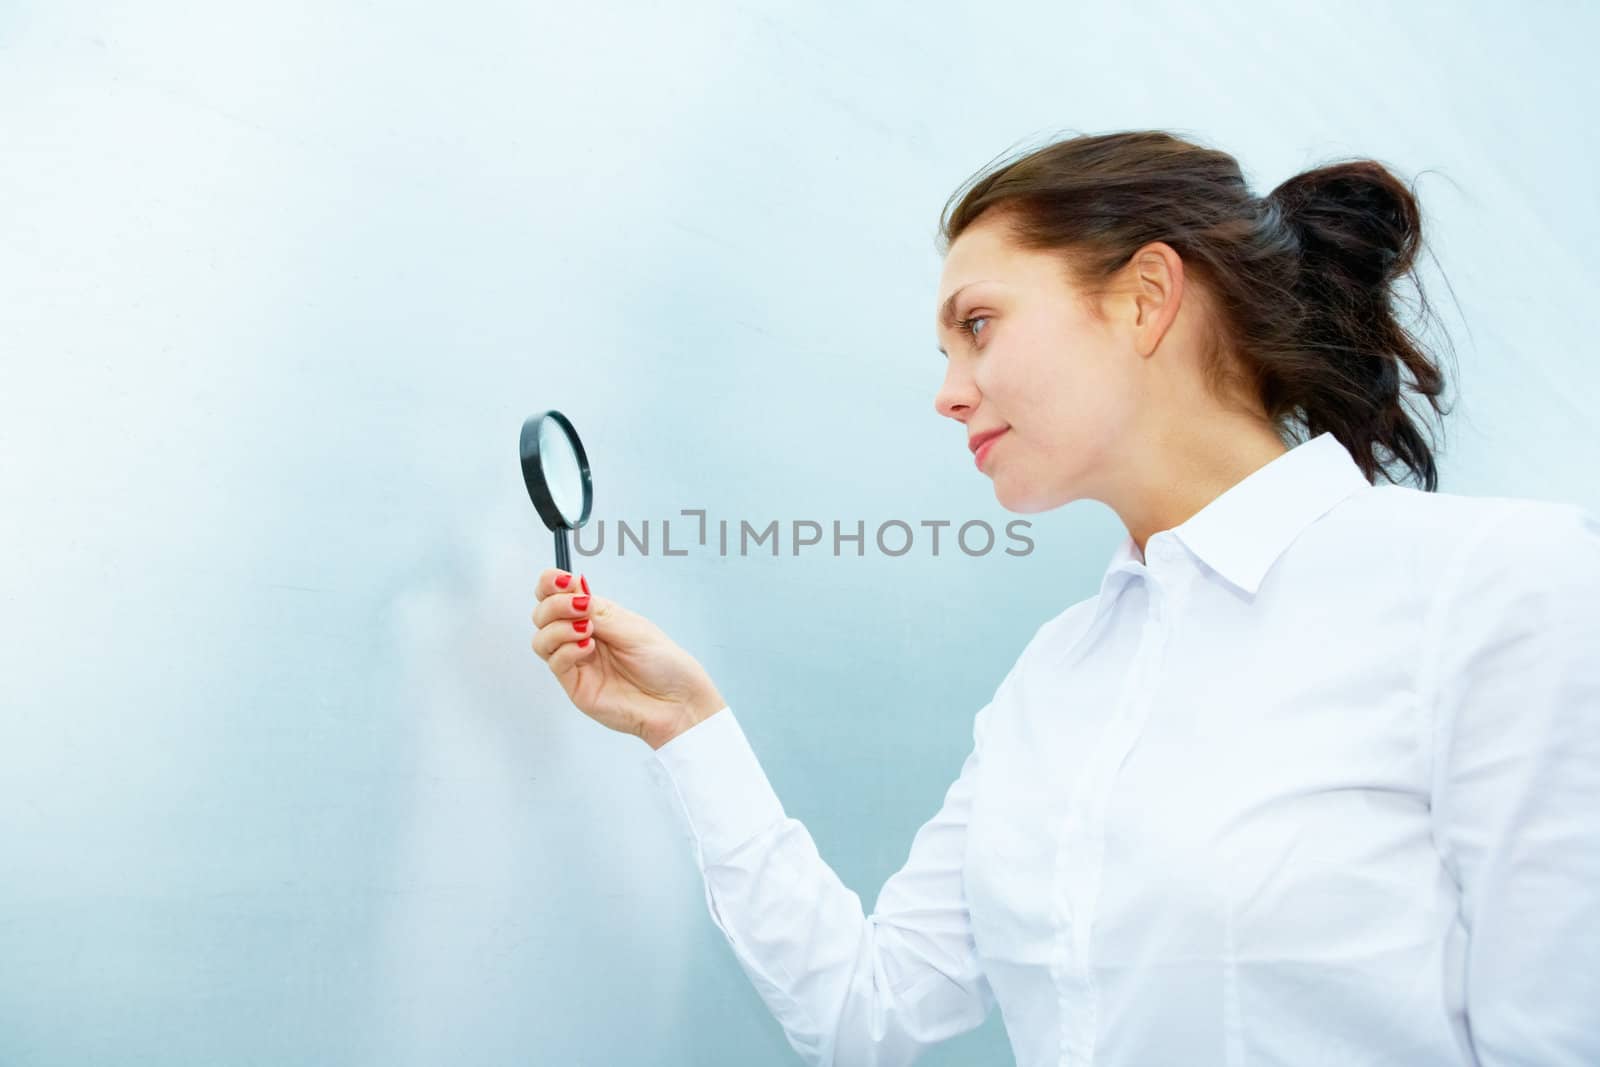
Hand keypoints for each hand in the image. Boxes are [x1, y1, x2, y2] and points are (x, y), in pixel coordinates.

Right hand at [530, 569, 725, 748]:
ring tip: (587, 629)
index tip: (561, 580)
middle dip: (555, 604)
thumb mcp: (632, 627)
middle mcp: (582, 637)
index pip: (559, 595)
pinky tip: (588, 648)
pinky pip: (555, 663)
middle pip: (543, 615)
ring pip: (541, 639)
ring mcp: (577, 662)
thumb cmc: (665, 664)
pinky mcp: (576, 686)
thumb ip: (598, 611)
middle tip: (580, 606)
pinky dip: (566, 650)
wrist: (678, 702)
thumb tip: (573, 589)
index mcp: (597, 616)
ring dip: (558, 628)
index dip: (552, 584)